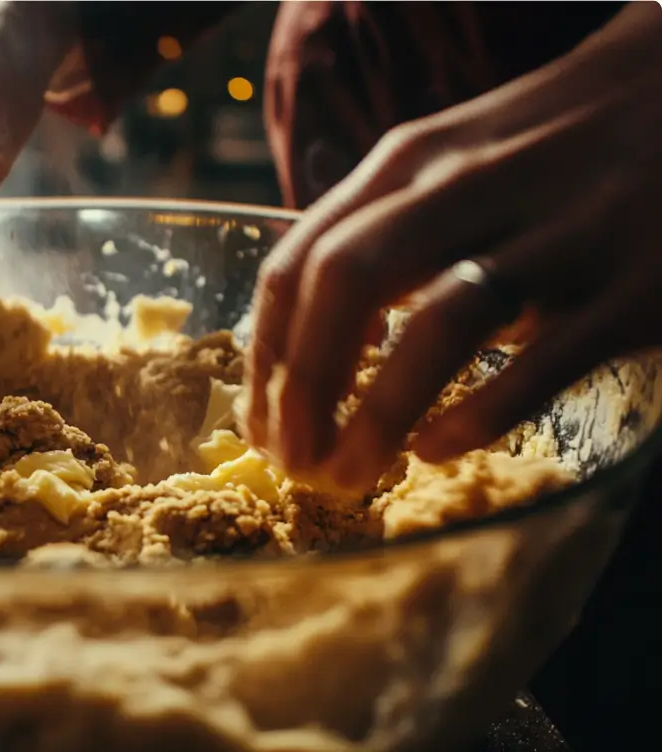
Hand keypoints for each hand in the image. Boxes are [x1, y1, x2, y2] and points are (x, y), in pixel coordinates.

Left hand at [244, 1, 661, 491]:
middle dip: (302, 386)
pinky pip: (540, 362)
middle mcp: (468, 185)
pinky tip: (436, 449)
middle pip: (347, 285)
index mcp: (408, 161)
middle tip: (290, 462)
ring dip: (376, 411)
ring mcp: (556, 233)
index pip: (299, 260)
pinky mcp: (633, 286)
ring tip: (346, 474)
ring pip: (439, 323)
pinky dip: (478, 415)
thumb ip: (376, 234)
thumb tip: (309, 341)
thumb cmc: (546, 148)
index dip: (265, 354)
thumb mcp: (445, 162)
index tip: (256, 422)